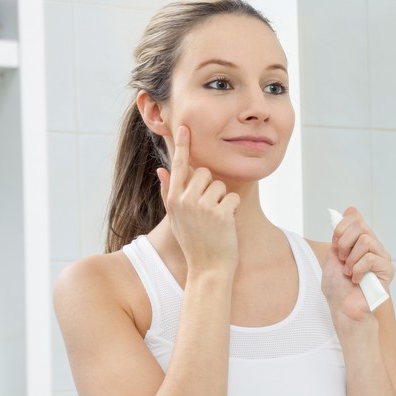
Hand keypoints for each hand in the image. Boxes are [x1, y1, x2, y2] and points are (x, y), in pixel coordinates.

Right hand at [155, 126, 239, 275]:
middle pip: (205, 173)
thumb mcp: (176, 218)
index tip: (184, 127)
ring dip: (223, 200)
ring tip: (216, 220)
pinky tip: (226, 224)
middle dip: (212, 187)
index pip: (178, 165)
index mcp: (173, 199)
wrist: (207, 268)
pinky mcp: (220, 213)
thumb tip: (161, 170)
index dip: (182, 145)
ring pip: (220, 185)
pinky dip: (233, 209)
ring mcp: (202, 207)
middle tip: (209, 210)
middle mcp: (185, 200)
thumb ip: (169, 192)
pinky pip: (232, 197)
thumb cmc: (193, 243)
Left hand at [322, 207, 394, 319]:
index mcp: (360, 241)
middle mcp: (373, 246)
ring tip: (348, 272)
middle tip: (341, 259)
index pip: (355, 216)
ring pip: (366, 241)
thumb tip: (348, 212)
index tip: (334, 244)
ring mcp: (382, 257)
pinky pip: (371, 258)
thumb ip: (340, 235)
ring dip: (351, 258)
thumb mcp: (332, 255)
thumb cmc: (338, 287)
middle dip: (344, 242)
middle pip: (360, 224)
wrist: (343, 308)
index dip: (341, 227)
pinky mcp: (387, 270)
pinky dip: (358, 269)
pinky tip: (356, 279)